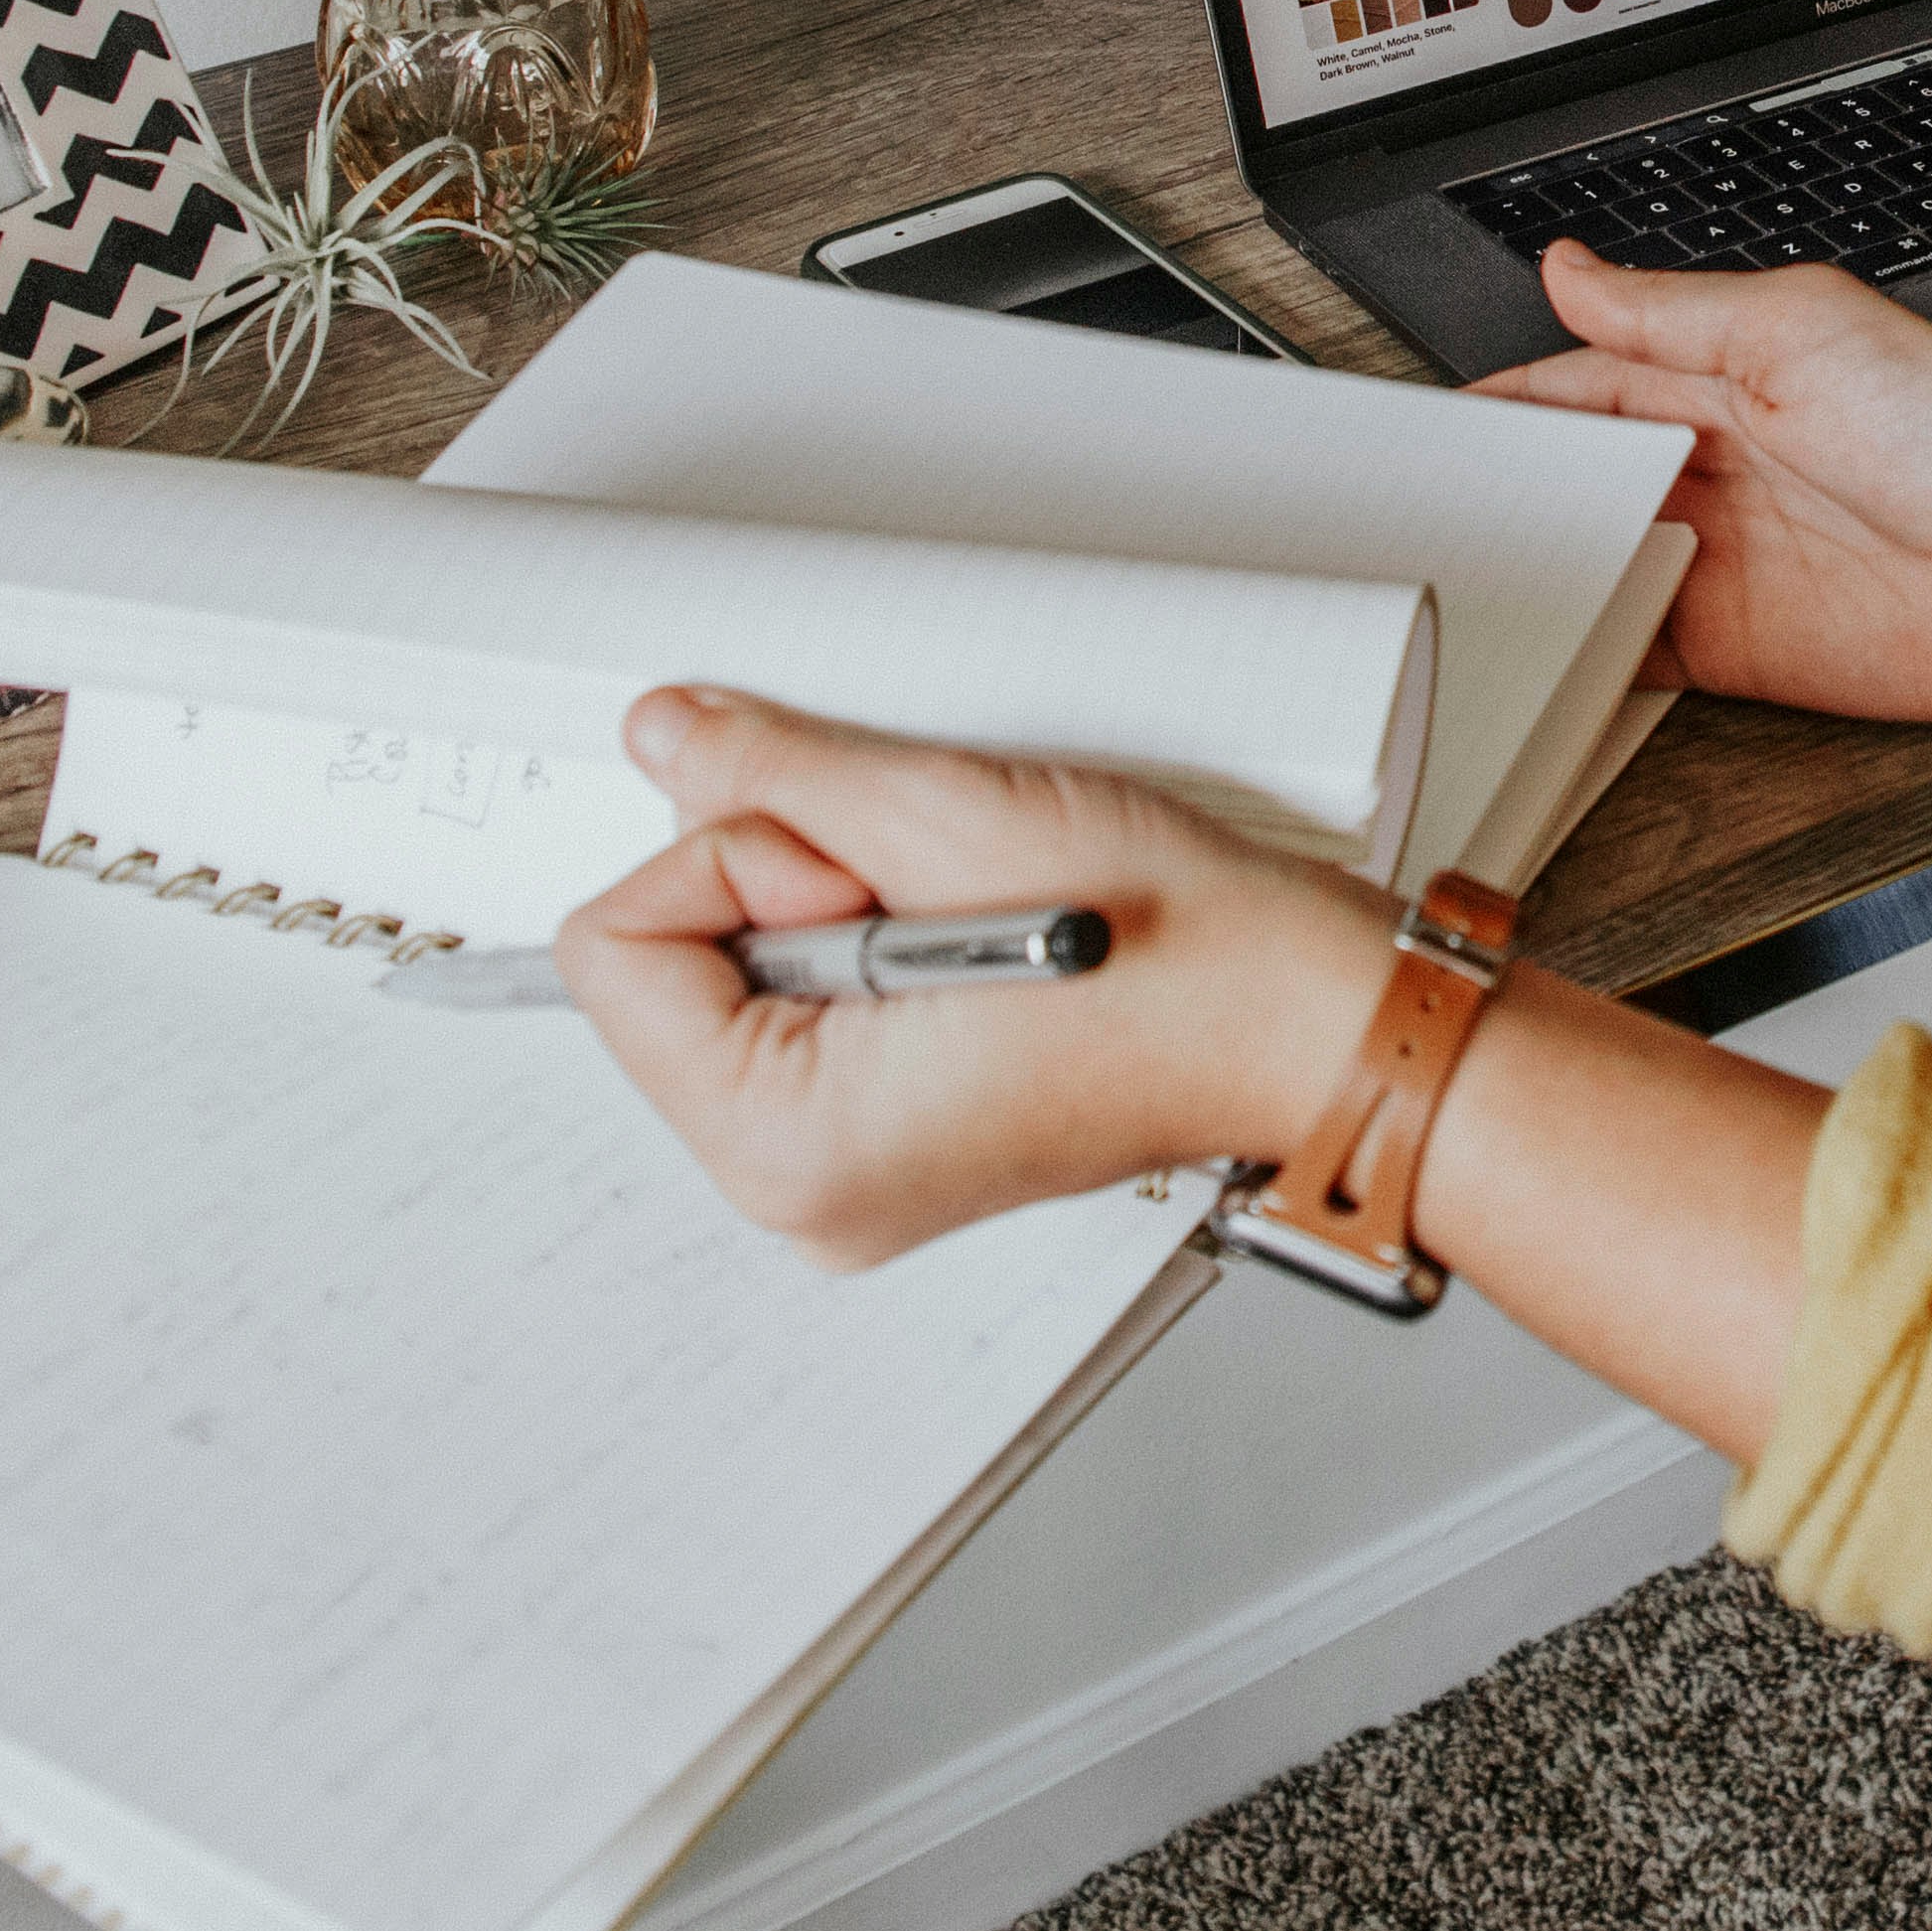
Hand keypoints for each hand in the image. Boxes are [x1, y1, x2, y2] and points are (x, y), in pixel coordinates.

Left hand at [557, 687, 1389, 1270]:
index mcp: (790, 1147)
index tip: (857, 863)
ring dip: (833, 915)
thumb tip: (665, 738)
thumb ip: (775, 773)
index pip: (616, 952)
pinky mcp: (889, 1150)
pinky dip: (866, 954)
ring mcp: (845, 1182)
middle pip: (669, 975)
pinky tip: (970, 945)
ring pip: (739, 985)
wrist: (1316, 1023)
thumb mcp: (952, 820)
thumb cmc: (1188, 957)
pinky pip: (802, 1019)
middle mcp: (801, 1192)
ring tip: (970, 919)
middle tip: (929, 889)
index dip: (729, 858)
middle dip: (782, 888)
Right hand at [1471, 240, 1931, 721]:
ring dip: (1529, 575)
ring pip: (1585, 567)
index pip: (1569, 390)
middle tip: (1414, 517)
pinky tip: (1533, 649)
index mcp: (1711, 379)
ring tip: (1451, 584)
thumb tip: (1568, 267)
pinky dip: (1576, 652)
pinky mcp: (1729, 647)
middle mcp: (1705, 470)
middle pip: (1565, 484)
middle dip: (1494, 498)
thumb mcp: (1797, 328)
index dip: (1497, 411)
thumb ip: (1667, 311)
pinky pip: (1626, 652)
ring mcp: (1713, 561)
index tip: (1423, 431)